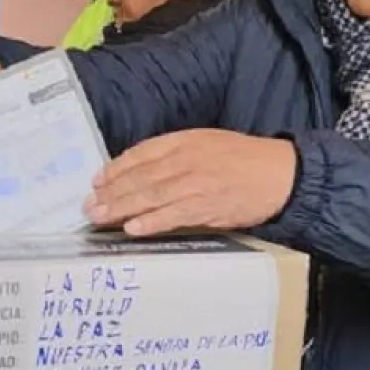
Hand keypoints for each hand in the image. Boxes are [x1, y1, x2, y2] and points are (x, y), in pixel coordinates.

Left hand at [86, 130, 296, 235]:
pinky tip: (132, 228)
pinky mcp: (209, 205)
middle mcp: (187, 159)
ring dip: (122, 208)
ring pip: (151, 196)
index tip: (97, 180)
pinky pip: (174, 214)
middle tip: (88, 206)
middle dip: (111, 192)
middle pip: (140, 176)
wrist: (282, 174)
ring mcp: (197, 182)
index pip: (143, 153)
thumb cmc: (245, 160)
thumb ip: (178, 155)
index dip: (117, 167)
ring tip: (99, 217)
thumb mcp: (209, 144)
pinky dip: (152, 221)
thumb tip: (143, 173)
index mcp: (186, 141)